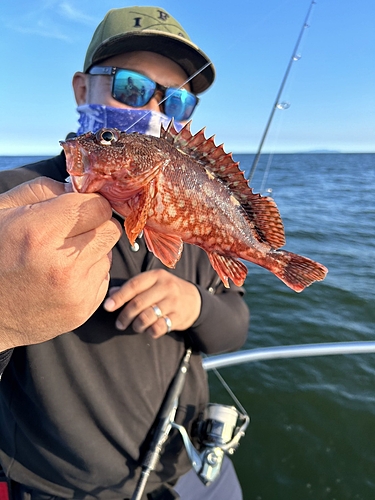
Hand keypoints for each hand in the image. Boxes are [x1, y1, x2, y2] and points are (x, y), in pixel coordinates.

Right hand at [0, 177, 121, 349]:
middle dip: (95, 224)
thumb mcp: (4, 211)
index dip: (88, 203)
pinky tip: (64, 276)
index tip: (76, 209)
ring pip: (109, 253)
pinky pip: (103, 277)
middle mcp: (62, 265)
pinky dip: (89, 273)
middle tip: (72, 231)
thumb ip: (45, 191)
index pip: (97, 206)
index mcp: (40, 234)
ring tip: (62, 257)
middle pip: (110, 229)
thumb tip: (80, 187)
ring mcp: (75, 291)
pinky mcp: (82, 310)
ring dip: (92, 250)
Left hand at [103, 269, 201, 337]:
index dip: (119, 297)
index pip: (134, 285)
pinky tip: (149, 330)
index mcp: (156, 276)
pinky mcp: (179, 316)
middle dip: (125, 315)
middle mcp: (166, 287)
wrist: (195, 299)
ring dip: (137, 325)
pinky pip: (159, 327)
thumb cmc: (166, 290)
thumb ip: (133, 287)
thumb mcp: (152, 283)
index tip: (107, 306)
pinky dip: (151, 331)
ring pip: (148, 316)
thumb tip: (111, 295)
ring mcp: (174, 302)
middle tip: (119, 324)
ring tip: (136, 327)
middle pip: (139, 302)